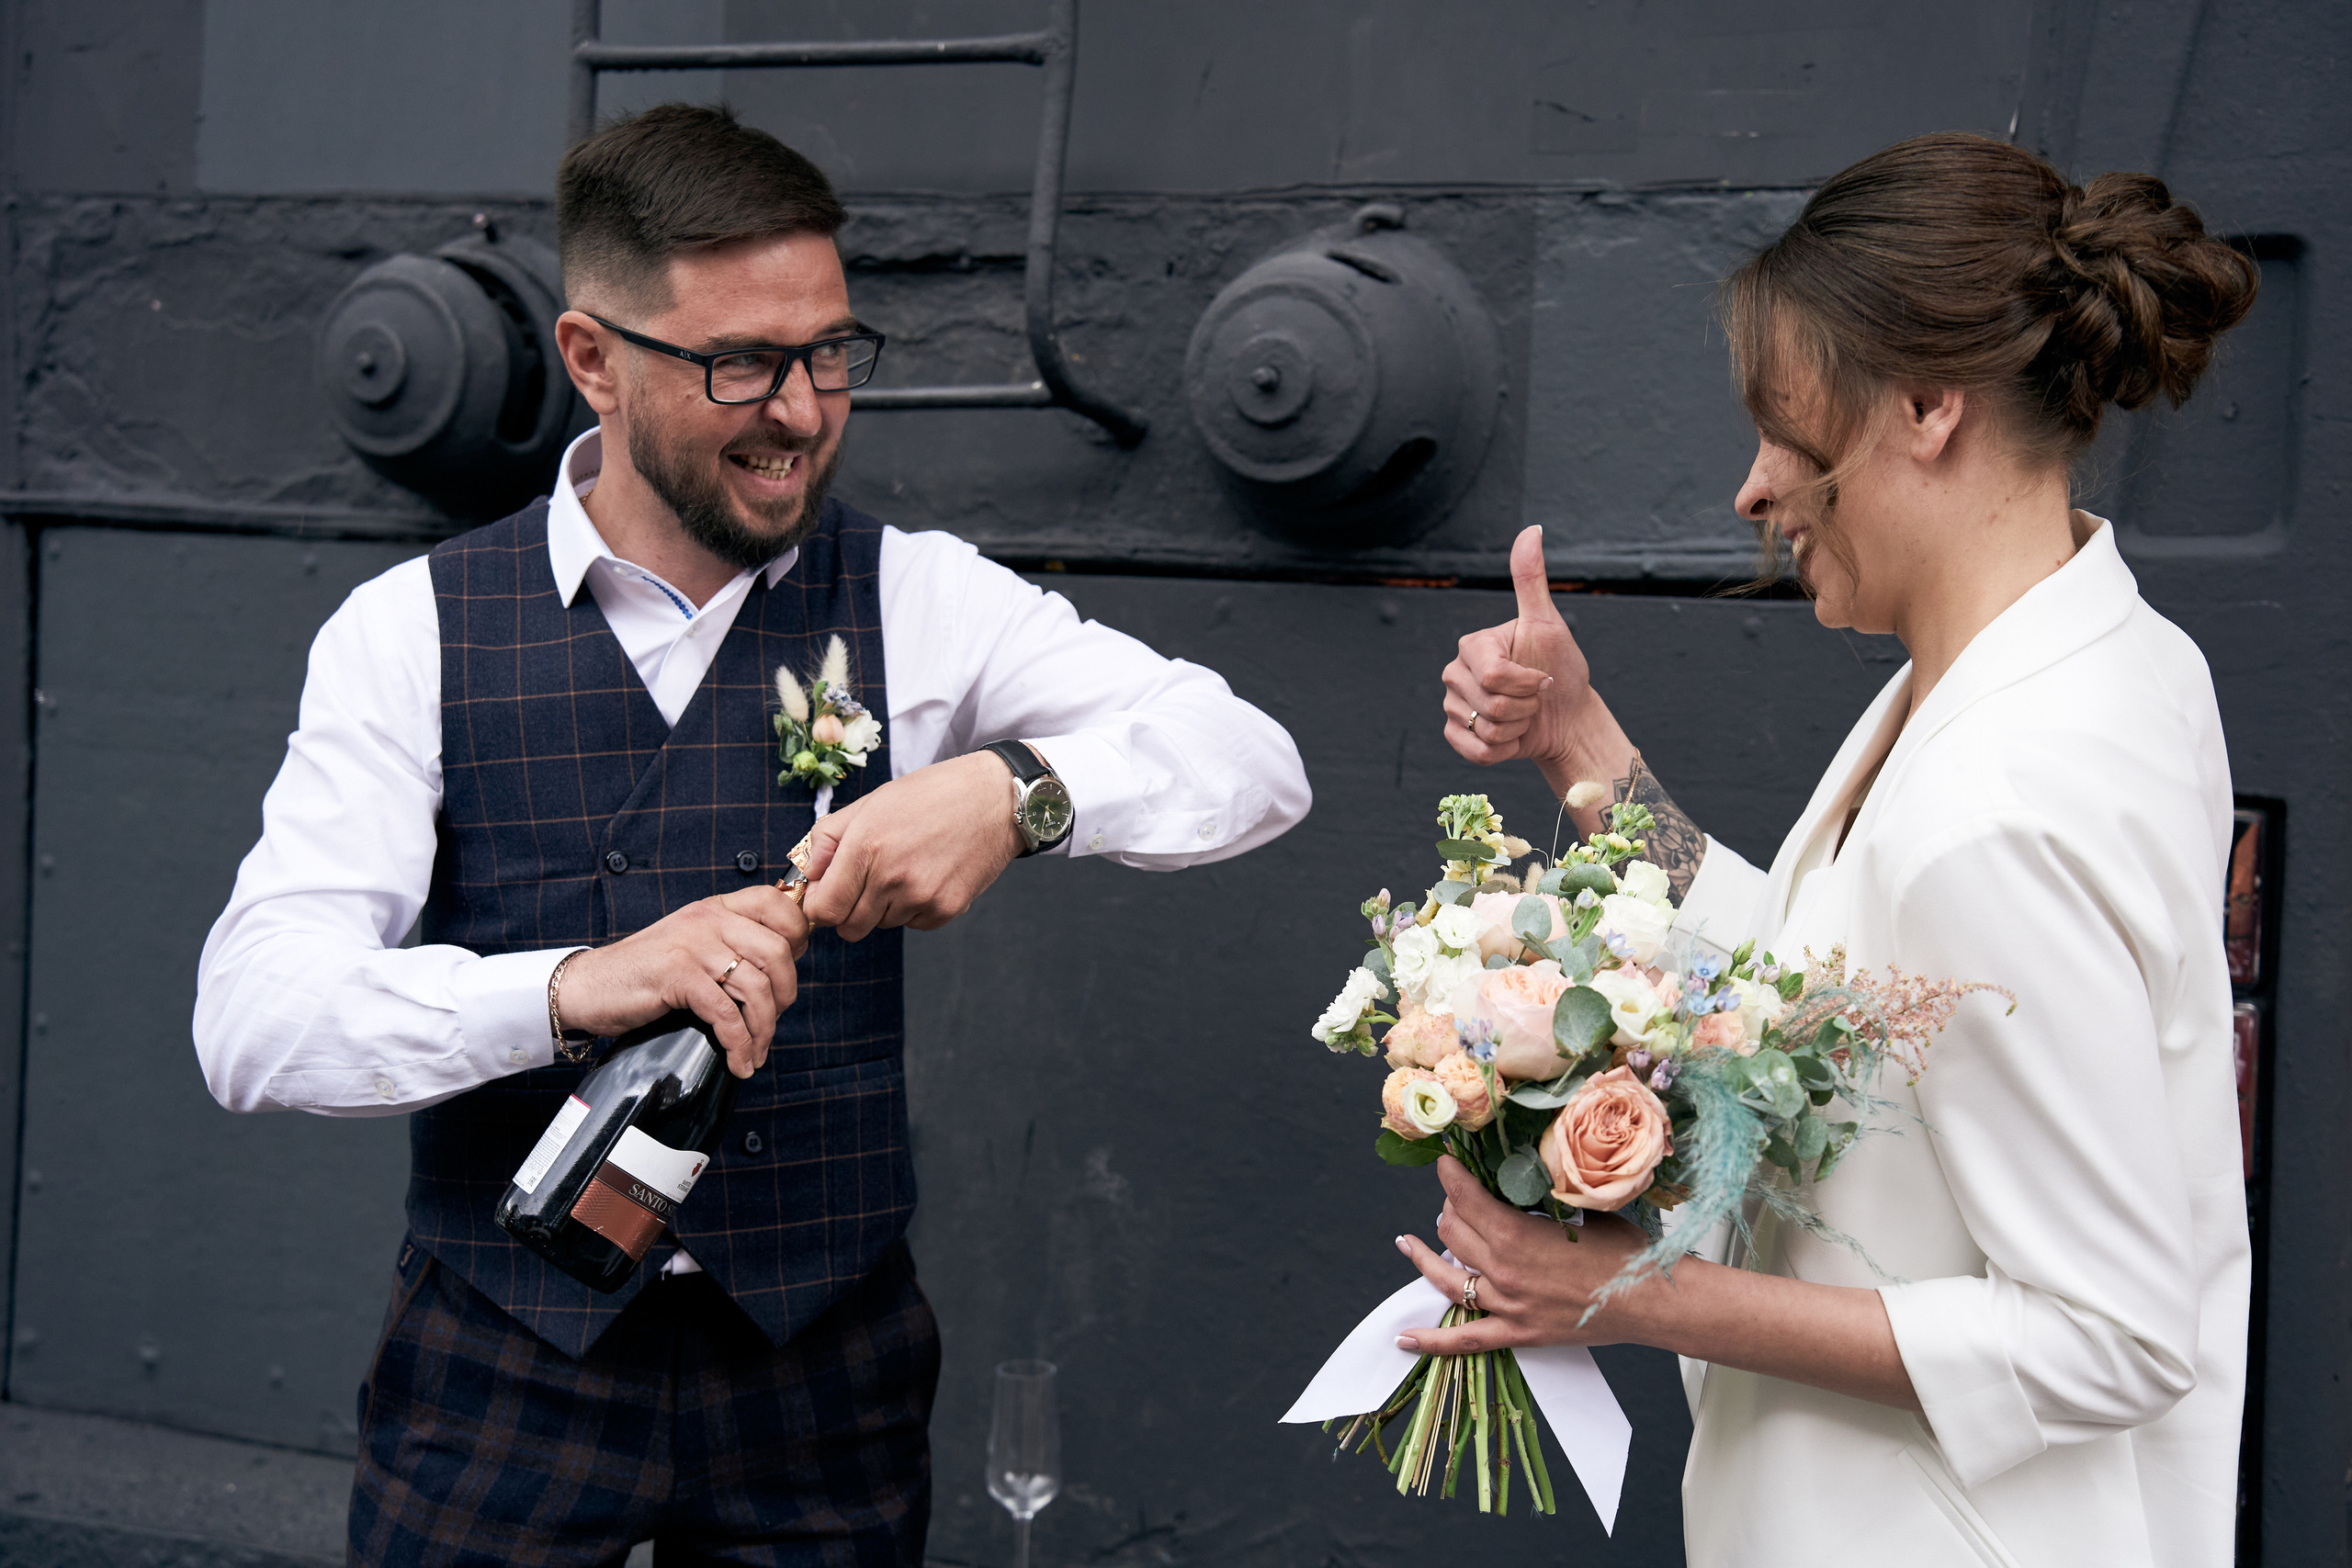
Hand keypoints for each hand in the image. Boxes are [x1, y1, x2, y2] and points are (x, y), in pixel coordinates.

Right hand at [555, 887, 811, 1078]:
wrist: (589, 986)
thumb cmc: (645, 973)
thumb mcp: (693, 944)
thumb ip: (730, 943)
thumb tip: (783, 964)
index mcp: (716, 907)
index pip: (777, 901)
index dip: (797, 933)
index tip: (793, 966)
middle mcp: (708, 919)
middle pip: (777, 950)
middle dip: (787, 993)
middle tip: (774, 1019)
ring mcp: (693, 946)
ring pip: (757, 987)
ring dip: (764, 1028)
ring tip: (757, 1049)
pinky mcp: (677, 976)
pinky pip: (726, 1014)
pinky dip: (738, 1043)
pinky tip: (738, 1061)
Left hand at [800, 751, 1025, 940]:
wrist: (994, 799)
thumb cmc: (930, 795)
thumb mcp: (870, 803)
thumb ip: (827, 838)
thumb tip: (805, 875)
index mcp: (866, 846)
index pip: (823, 910)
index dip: (821, 904)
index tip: (830, 892)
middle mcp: (892, 877)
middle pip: (850, 928)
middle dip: (850, 911)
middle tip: (867, 881)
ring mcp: (922, 896)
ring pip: (883, 925)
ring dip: (885, 906)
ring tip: (907, 868)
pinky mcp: (947, 909)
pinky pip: (914, 924)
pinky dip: (915, 908)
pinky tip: (929, 875)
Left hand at [1392, 1157, 1653, 1352]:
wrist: (1650, 1300)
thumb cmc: (1624, 1250)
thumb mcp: (1581, 1209)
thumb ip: (1545, 1197)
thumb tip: (1525, 1176)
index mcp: (1516, 1235)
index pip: (1466, 1199)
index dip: (1450, 1176)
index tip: (1444, 1162)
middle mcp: (1504, 1271)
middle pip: (1454, 1234)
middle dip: (1450, 1210)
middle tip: (1456, 1199)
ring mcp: (1508, 1306)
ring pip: (1449, 1279)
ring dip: (1425, 1259)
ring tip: (1408, 1244)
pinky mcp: (1518, 1334)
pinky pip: (1465, 1340)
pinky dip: (1432, 1341)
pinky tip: (1403, 1338)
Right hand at [1441, 526, 1631, 803]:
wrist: (1566, 716)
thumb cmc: (1561, 667)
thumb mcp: (1549, 623)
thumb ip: (1531, 579)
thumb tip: (1531, 529)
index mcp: (1473, 645)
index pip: (1496, 675)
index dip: (1528, 683)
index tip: (1543, 676)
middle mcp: (1455, 672)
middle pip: (1491, 705)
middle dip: (1525, 708)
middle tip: (1534, 698)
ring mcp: (1453, 706)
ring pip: (1486, 730)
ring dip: (1517, 729)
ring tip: (1524, 716)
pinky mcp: (1456, 736)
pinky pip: (1476, 751)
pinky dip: (1503, 750)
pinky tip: (1511, 736)